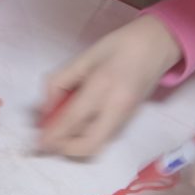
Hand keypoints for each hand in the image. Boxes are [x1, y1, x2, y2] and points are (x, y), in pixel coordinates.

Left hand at [37, 14, 181, 157]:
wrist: (157, 45)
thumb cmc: (119, 46)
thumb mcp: (84, 57)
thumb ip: (60, 82)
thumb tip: (44, 109)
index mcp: (103, 85)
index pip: (73, 119)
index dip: (52, 133)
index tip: (37, 140)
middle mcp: (116, 107)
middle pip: (88, 145)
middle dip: (65, 148)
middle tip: (49, 140)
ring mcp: (125, 116)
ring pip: (96, 144)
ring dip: (74, 143)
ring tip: (59, 130)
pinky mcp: (128, 120)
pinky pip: (103, 136)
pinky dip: (85, 136)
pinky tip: (75, 123)